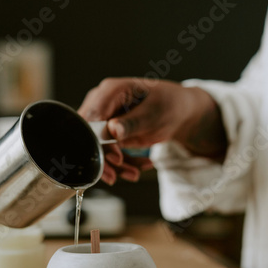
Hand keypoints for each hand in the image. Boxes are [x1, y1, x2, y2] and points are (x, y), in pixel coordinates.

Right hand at [78, 77, 226, 183]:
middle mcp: (101, 104)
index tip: (116, 159)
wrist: (178, 111)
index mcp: (110, 91)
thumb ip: (132, 122)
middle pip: (89, 136)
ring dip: (116, 166)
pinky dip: (123, 164)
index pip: (92, 118)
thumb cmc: (168, 104)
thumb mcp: (154, 114)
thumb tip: (113, 129)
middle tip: (121, 175)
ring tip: (135, 173)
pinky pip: (108, 153)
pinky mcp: (108, 134)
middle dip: (105, 160)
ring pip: (98, 149)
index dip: (98, 141)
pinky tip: (142, 165)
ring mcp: (103, 120)